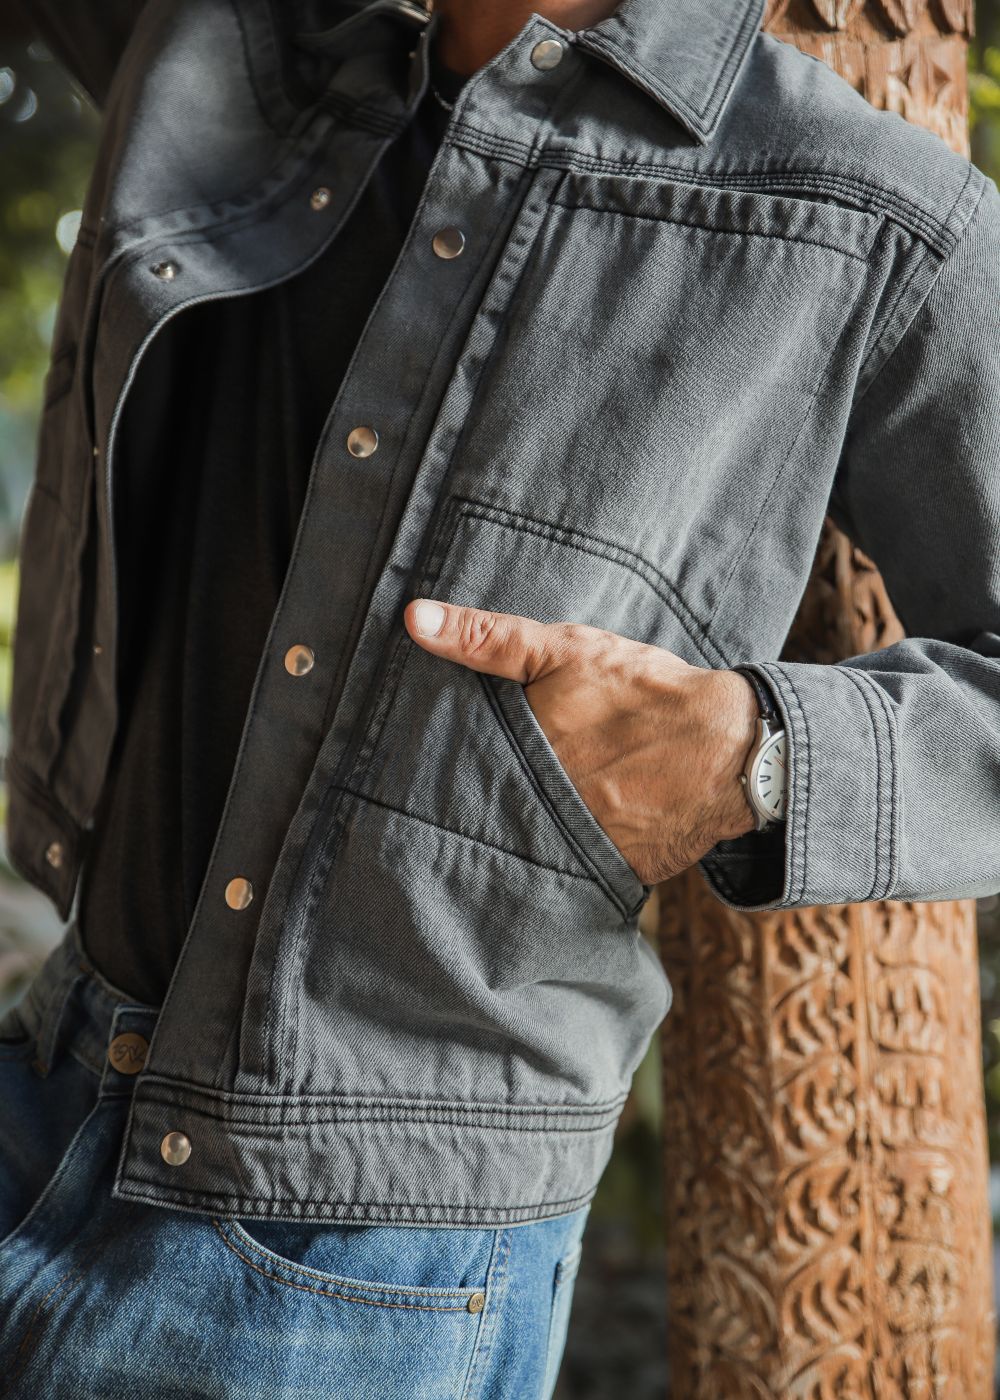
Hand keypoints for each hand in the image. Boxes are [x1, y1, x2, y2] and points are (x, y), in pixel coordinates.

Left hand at [403, 598, 759, 885]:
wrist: (731, 751)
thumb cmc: (646, 694)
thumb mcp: (564, 651)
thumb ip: (488, 638)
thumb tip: (414, 617)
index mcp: (518, 755)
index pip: (450, 769)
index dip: (436, 764)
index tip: (418, 760)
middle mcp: (534, 806)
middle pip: (478, 809)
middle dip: (469, 799)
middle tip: (455, 789)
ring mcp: (568, 843)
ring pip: (516, 839)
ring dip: (507, 829)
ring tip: (505, 812)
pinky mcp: (602, 872)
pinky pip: (561, 868)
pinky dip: (553, 855)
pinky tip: (551, 838)